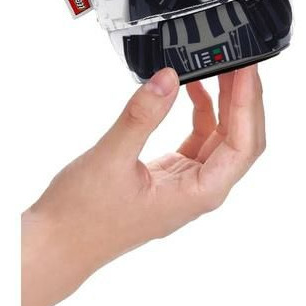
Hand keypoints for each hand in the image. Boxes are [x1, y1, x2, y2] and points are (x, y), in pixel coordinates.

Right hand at [21, 65, 264, 305]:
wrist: (56, 246)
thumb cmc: (82, 216)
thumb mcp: (110, 158)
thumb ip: (142, 116)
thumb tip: (169, 78)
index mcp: (199, 193)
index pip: (243, 144)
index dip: (249, 103)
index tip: (247, 69)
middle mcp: (201, 189)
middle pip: (241, 138)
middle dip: (244, 98)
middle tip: (241, 59)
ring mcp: (189, 183)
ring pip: (223, 137)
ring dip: (225, 102)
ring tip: (221, 65)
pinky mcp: (174, 176)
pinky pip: (199, 138)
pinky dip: (201, 112)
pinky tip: (192, 88)